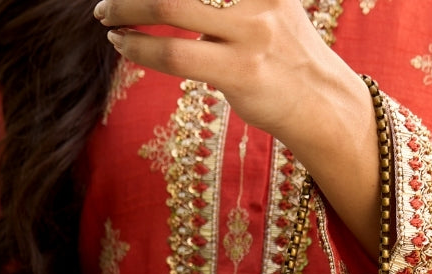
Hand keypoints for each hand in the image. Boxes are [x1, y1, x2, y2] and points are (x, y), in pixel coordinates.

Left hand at [93, 0, 381, 252]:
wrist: (325, 105)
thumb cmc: (286, 56)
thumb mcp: (268, 6)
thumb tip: (169, 5)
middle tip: (106, 0)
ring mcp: (250, 33)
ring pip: (170, 8)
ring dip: (128, 11)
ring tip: (107, 19)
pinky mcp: (241, 72)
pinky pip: (176, 56)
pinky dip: (141, 49)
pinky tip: (126, 47)